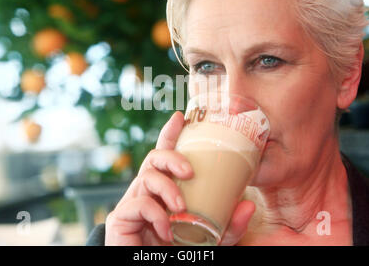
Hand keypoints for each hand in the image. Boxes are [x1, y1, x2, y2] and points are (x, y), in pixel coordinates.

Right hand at [105, 111, 255, 245]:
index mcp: (165, 190)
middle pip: (153, 158)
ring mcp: (132, 204)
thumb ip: (230, 226)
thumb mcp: (211, 239)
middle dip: (171, 156)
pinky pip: (137, 204)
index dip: (170, 134)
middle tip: (190, 171)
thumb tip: (248, 205)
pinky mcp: (120, 219)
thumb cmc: (180, 251)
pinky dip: (156, 215)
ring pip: (146, 177)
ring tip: (180, 207)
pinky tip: (166, 230)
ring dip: (167, 188)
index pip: (165, 156)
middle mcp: (147, 192)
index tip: (180, 117)